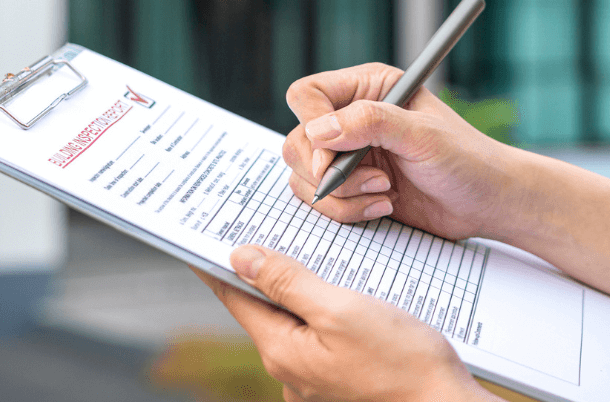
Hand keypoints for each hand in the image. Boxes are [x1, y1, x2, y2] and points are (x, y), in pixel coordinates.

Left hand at [194, 246, 497, 401]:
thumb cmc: (404, 363)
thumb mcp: (341, 310)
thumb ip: (289, 283)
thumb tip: (242, 257)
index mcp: (282, 351)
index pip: (235, 297)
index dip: (219, 262)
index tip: (204, 236)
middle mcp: (291, 371)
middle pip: (264, 307)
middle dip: (262, 270)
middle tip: (259, 230)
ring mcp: (316, 379)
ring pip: (295, 319)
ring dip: (297, 288)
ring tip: (305, 254)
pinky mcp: (342, 378)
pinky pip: (320, 335)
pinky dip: (322, 308)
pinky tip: (341, 290)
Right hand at [283, 63, 518, 240]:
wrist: (486, 202)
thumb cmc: (466, 159)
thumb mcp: (423, 134)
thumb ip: (370, 123)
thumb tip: (319, 131)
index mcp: (367, 88)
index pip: (307, 95)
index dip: (311, 125)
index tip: (329, 157)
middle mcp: (350, 119)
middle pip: (297, 140)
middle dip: (328, 170)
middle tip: (372, 179)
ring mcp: (346, 155)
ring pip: (302, 175)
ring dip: (340, 194)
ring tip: (383, 193)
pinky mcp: (349, 188)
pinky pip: (319, 201)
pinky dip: (345, 211)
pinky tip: (382, 206)